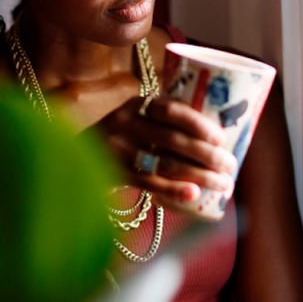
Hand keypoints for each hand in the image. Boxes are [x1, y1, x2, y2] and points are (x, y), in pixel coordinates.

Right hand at [96, 95, 237, 206]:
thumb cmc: (120, 139)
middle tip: (231, 165)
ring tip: (222, 185)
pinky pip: (150, 183)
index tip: (221, 137)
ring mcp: (118, 150)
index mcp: (136, 105)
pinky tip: (194, 196)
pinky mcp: (113, 174)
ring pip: (167, 163)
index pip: (172, 110)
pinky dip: (175, 190)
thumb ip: (164, 123)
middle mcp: (125, 124)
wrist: (72, 158)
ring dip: (200, 175)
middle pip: (174, 140)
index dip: (199, 123)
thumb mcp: (135, 120)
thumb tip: (216, 138)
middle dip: (208, 154)